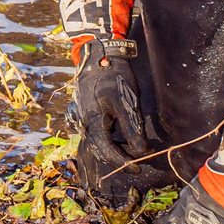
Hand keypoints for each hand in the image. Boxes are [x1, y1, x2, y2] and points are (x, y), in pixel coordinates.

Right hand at [71, 44, 151, 209]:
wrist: (98, 54)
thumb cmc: (112, 76)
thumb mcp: (125, 100)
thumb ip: (132, 126)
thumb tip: (140, 150)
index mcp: (92, 121)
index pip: (106, 151)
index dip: (122, 163)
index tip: (138, 168)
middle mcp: (84, 121)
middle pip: (100, 148)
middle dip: (119, 158)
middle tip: (137, 161)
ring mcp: (82, 115)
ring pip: (97, 140)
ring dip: (114, 149)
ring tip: (132, 150)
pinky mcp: (85, 110)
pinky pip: (95, 131)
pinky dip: (108, 139)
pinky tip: (119, 136)